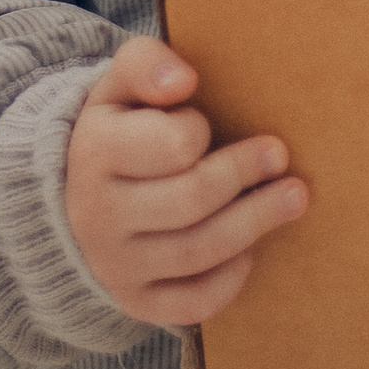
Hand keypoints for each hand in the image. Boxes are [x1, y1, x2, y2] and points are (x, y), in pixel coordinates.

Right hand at [64, 36, 308, 325]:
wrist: (73, 194)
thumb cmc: (121, 127)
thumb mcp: (120, 84)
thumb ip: (147, 65)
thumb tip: (183, 81)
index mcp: (96, 153)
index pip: (171, 147)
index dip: (198, 132)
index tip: (207, 125)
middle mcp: (98, 216)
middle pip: (191, 201)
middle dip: (245, 176)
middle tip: (281, 156)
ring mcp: (116, 265)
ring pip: (197, 253)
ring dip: (255, 223)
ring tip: (295, 197)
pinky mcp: (137, 301)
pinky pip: (191, 304)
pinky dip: (229, 280)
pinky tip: (250, 251)